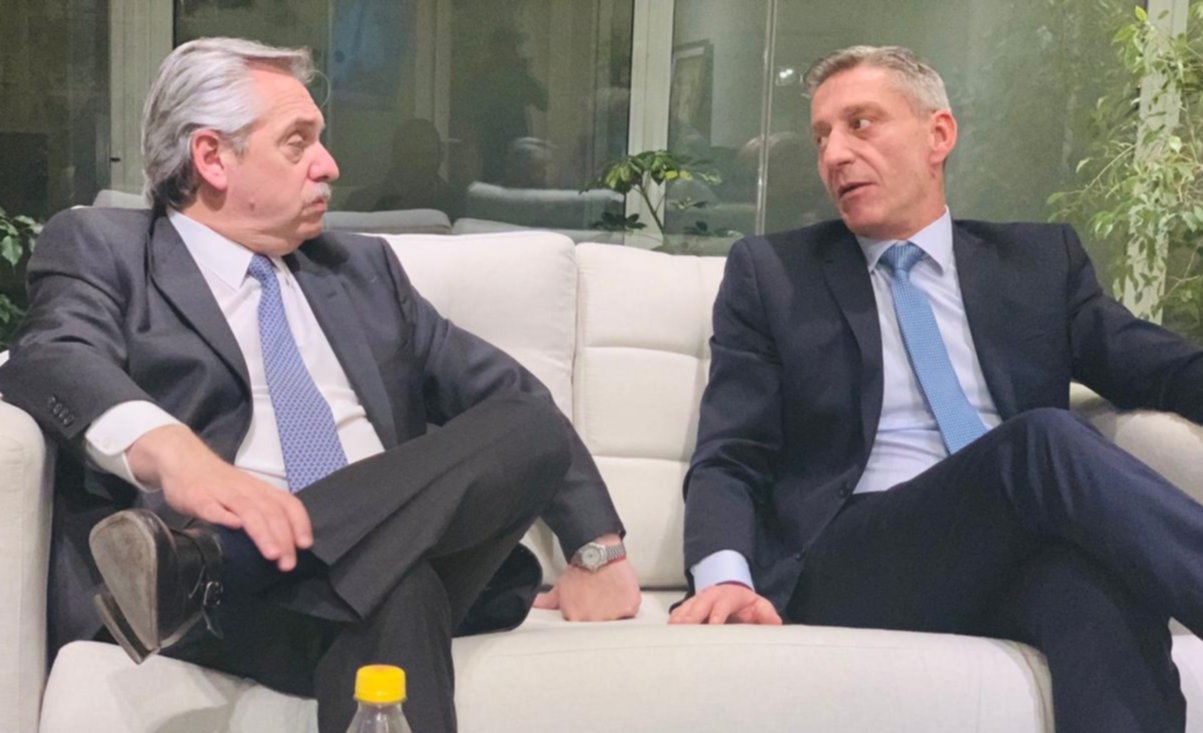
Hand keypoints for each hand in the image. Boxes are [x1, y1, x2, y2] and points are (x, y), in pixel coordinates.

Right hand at [126, 424, 312, 570]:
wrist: (184, 459)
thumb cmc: (218, 482)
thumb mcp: (246, 493)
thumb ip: (262, 512)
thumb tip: (282, 542)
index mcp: (260, 490)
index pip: (288, 504)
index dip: (300, 523)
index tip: (305, 545)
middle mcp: (246, 490)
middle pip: (271, 512)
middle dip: (283, 539)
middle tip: (288, 563)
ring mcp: (222, 493)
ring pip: (248, 511)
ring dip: (263, 533)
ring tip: (272, 554)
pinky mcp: (199, 497)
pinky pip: (212, 507)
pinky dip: (224, 516)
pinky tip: (233, 527)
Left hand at [533, 537, 640, 620]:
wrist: (597, 552)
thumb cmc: (580, 569)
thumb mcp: (561, 588)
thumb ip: (547, 602)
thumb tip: (534, 606)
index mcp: (575, 618)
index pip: (583, 627)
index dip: (587, 616)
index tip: (588, 606)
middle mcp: (592, 620)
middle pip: (600, 626)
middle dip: (600, 615)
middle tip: (600, 599)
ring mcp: (611, 615)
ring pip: (616, 620)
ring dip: (614, 610)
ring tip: (610, 594)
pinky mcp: (628, 608)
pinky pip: (630, 613)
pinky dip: (628, 604)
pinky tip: (620, 593)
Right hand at [668, 582, 782, 624]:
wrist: (732, 592)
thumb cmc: (747, 605)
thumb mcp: (760, 607)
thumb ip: (767, 615)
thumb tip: (775, 625)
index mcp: (730, 595)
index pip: (723, 603)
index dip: (717, 614)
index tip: (713, 625)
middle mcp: (711, 594)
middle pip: (700, 604)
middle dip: (693, 616)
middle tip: (686, 629)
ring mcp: (698, 599)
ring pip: (687, 607)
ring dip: (680, 619)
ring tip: (673, 632)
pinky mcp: (689, 606)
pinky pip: (679, 612)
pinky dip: (674, 621)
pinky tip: (669, 634)